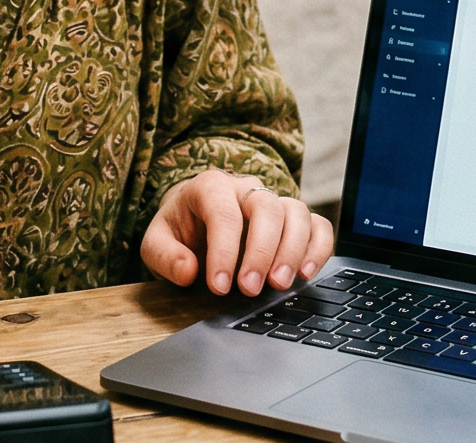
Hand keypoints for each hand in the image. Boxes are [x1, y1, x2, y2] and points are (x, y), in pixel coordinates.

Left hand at [141, 169, 333, 297]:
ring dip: (293, 251)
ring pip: (297, 213)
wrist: (195, 220)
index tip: (219, 286)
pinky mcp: (294, 219)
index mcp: (210, 187)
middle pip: (267, 208)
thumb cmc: (180, 230)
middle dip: (261, 251)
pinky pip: (317, 225)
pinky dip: (318, 248)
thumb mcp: (156, 242)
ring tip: (280, 284)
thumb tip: (187, 270)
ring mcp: (274, 201)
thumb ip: (165, 256)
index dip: (224, 251)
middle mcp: (246, 187)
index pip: (224, 214)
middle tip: (250, 289)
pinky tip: (306, 274)